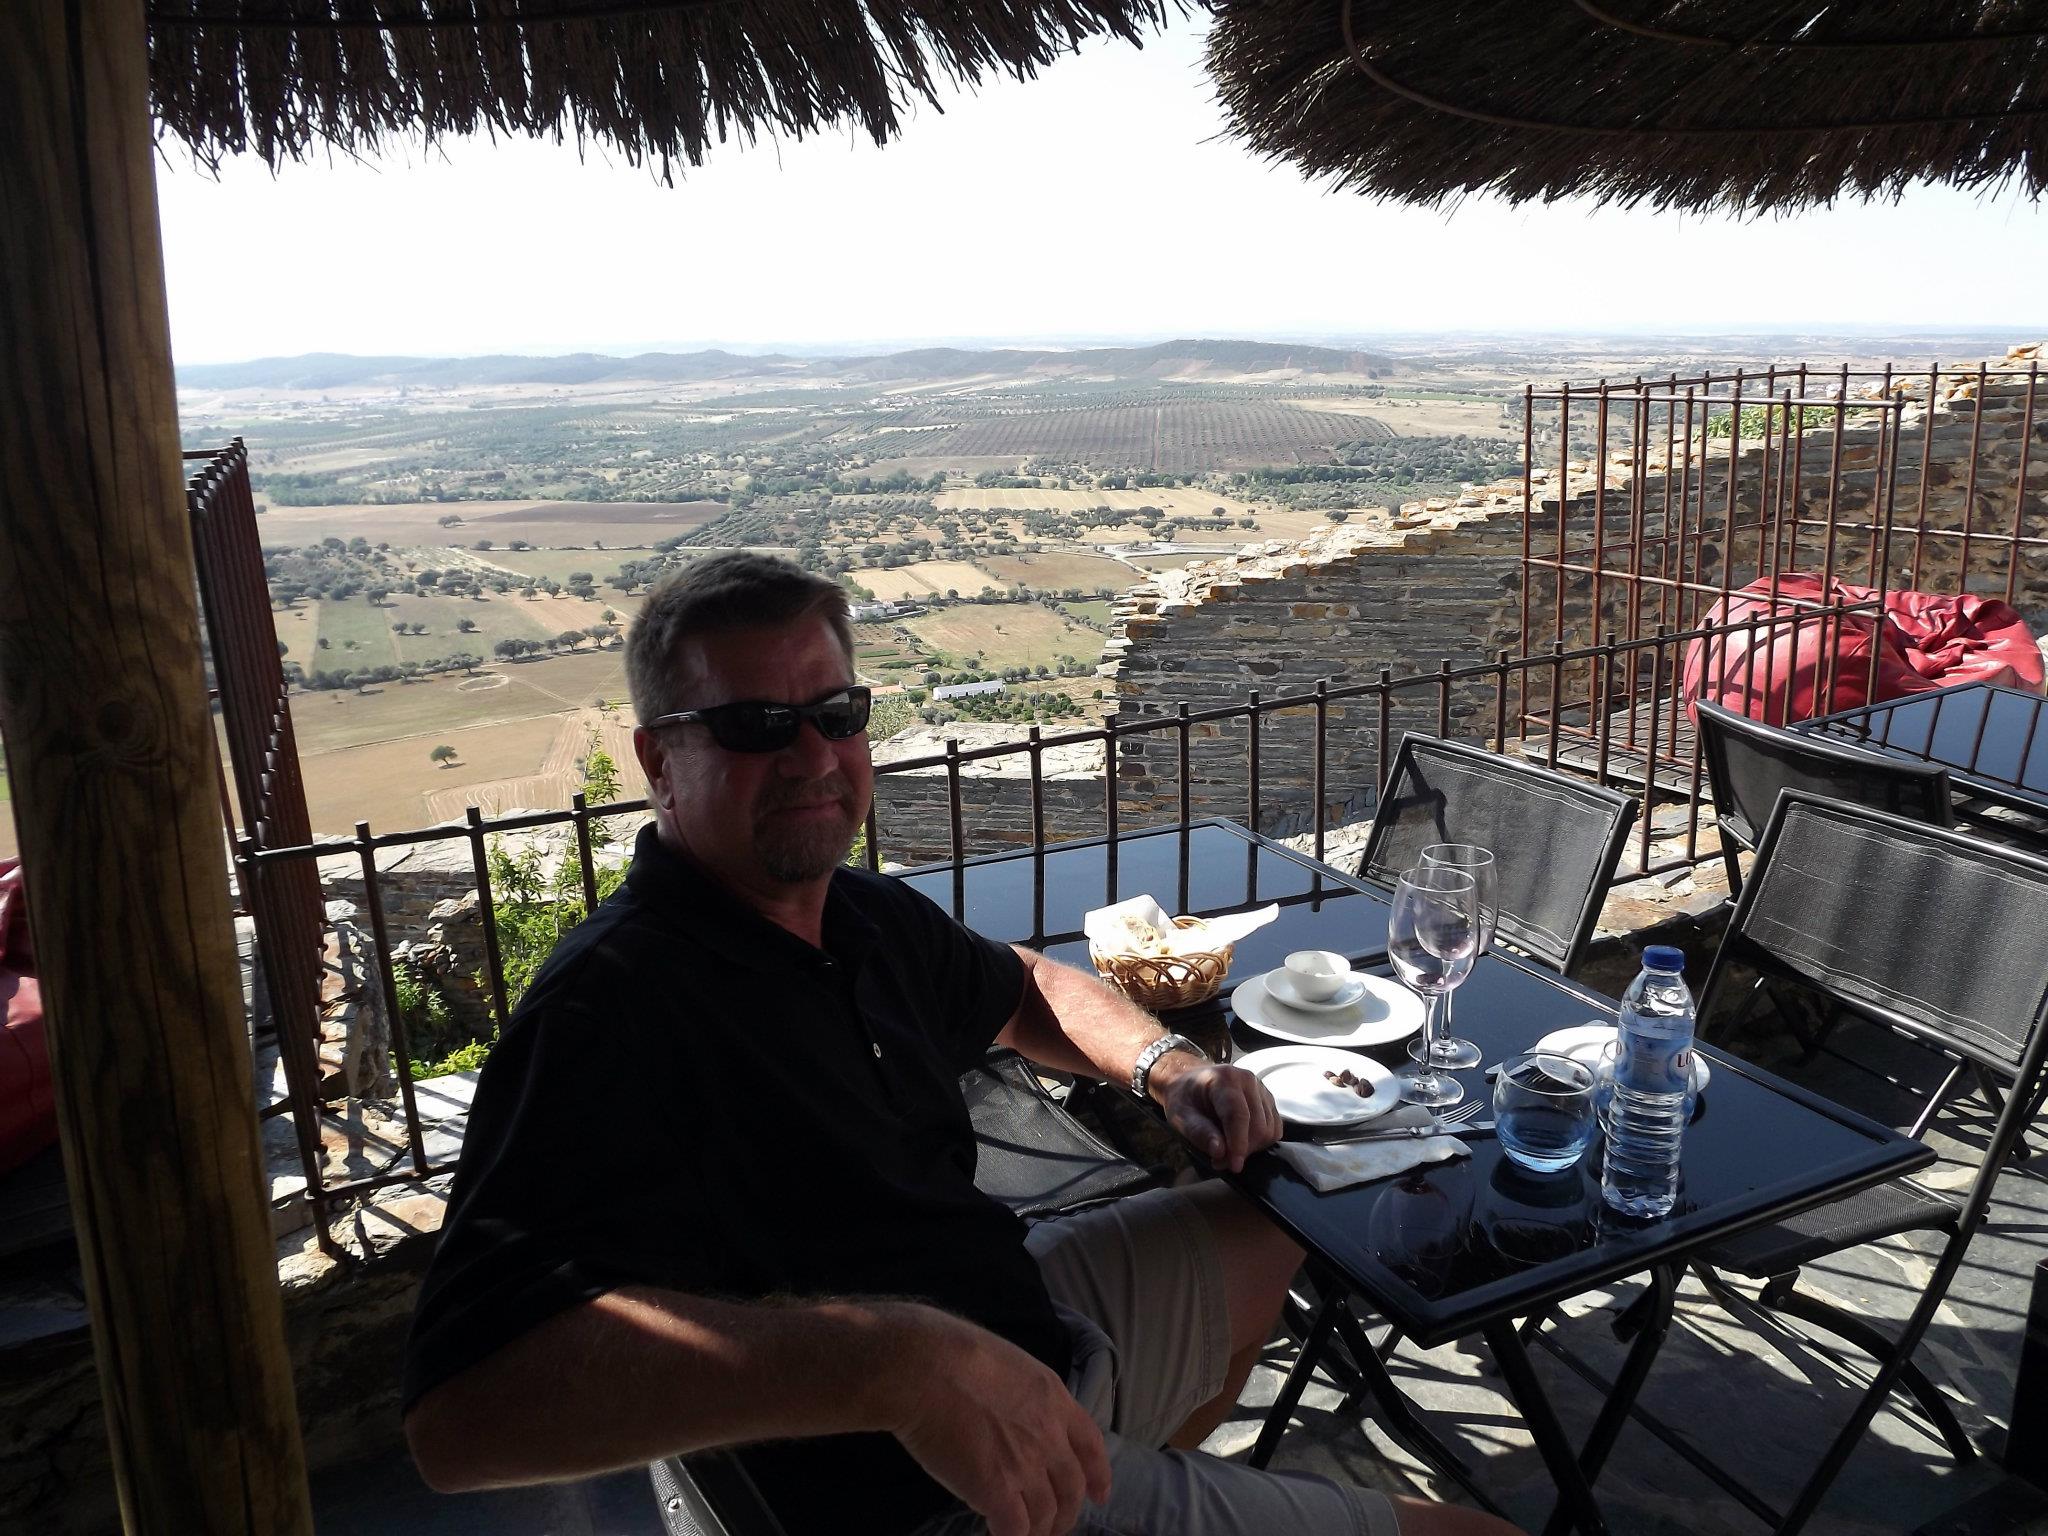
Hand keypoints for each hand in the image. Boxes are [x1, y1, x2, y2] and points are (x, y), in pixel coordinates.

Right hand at [884, 1306, 1111, 1535]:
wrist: (925, 1368)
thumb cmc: (952, 1353)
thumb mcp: (1009, 1364)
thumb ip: (1021, 1396)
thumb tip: (1010, 1416)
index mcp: (1054, 1399)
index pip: (1091, 1445)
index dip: (1099, 1475)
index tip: (1100, 1495)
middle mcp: (1048, 1435)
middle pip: (1072, 1488)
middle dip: (1067, 1514)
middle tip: (1055, 1526)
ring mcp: (1025, 1464)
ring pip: (1046, 1515)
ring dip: (1040, 1532)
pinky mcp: (996, 1490)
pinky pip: (1015, 1529)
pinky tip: (999, 1535)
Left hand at [1155, 1060, 1283, 1171]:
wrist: (1188, 1080)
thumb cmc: (1183, 1098)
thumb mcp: (1180, 1116)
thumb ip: (1199, 1132)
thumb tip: (1220, 1152)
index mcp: (1224, 1079)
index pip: (1238, 1115)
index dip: (1239, 1143)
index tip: (1234, 1166)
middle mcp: (1248, 1080)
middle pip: (1258, 1126)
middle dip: (1242, 1150)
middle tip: (1220, 1160)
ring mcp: (1261, 1089)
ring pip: (1269, 1130)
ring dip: (1251, 1148)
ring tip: (1228, 1149)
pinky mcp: (1268, 1100)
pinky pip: (1275, 1129)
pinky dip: (1261, 1142)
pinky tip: (1241, 1140)